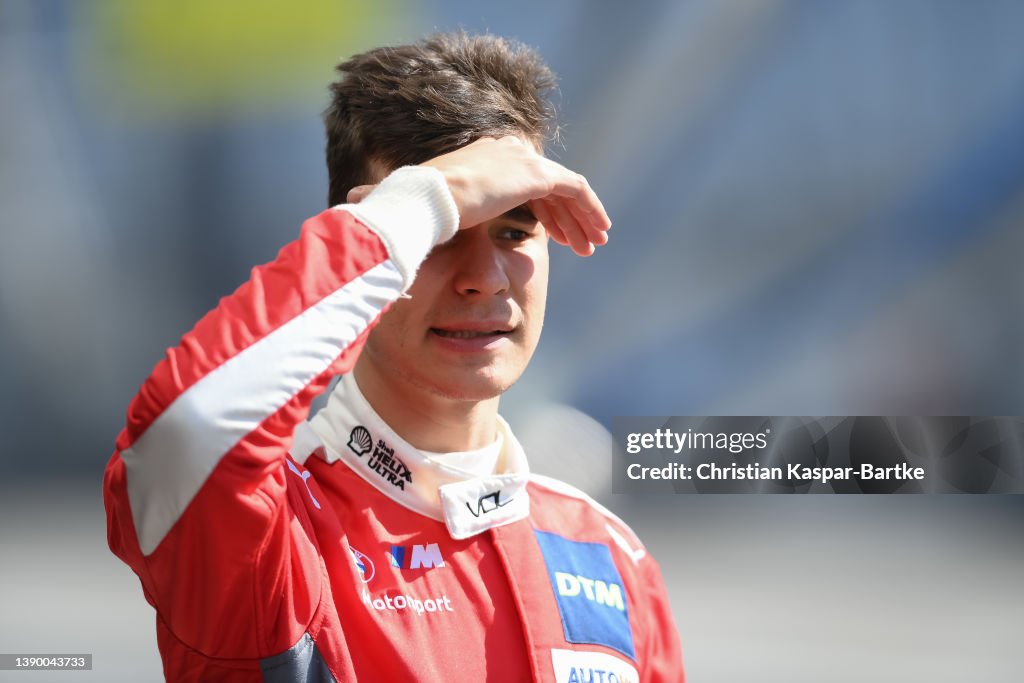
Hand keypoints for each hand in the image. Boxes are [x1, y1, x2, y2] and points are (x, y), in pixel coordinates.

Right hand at [346, 136, 610, 255]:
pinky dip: (588, 210)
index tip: (547, 236)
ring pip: (564, 189)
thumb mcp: (420, 224)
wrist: (424, 205)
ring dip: (580, 216)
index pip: (517, 182)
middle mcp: (502, 153)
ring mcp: (521, 161)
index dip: (535, 210)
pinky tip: (596, 233)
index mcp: (478, 162)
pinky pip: (575, 190)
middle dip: (564, 215)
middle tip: (580, 242)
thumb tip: (385, 251)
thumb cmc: (413, 217)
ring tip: (592, 244)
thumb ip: (420, 232)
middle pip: (545, 184)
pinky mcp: (536, 173)